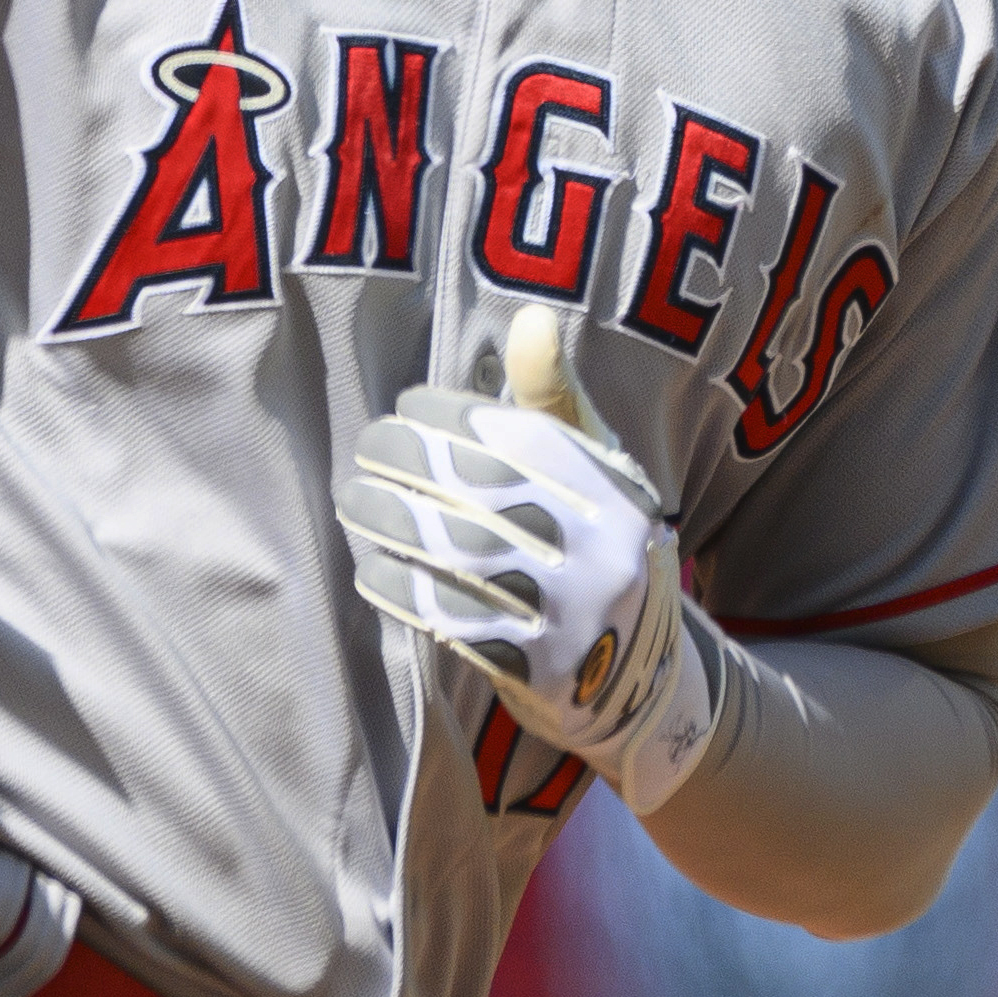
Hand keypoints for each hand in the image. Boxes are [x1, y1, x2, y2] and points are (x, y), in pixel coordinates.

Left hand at [335, 305, 724, 812]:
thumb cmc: (599, 546)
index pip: (522, 438)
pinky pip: (456, 622)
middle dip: (412, 464)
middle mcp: (601, 549)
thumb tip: (529, 317)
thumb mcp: (602, 471)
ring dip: (393, 524)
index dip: (453, 417)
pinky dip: (404, 589)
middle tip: (365, 449)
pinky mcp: (540, 670)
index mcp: (615, 492)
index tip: (406, 408)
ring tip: (354, 500)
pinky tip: (371, 568)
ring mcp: (572, 615)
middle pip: (486, 492)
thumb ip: (558, 399)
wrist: (643, 679)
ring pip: (462, 556)